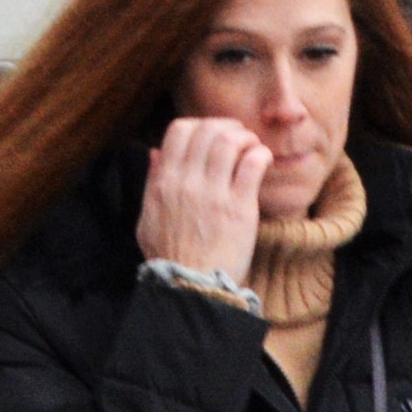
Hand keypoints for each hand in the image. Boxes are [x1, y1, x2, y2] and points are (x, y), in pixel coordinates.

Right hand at [136, 116, 272, 281]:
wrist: (193, 287)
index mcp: (164, 182)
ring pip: (229, 141)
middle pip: (207, 130)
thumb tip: (154, 152)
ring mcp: (213, 194)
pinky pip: (252, 165)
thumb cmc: (170, 255)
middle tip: (239, 136)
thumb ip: (151, 182)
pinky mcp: (239, 208)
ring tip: (252, 147)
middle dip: (226, 126)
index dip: (198, 124)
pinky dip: (260, 154)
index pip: (179, 130)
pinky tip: (263, 161)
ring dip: (245, 138)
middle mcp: (186, 182)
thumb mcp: (147, 217)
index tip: (211, 134)